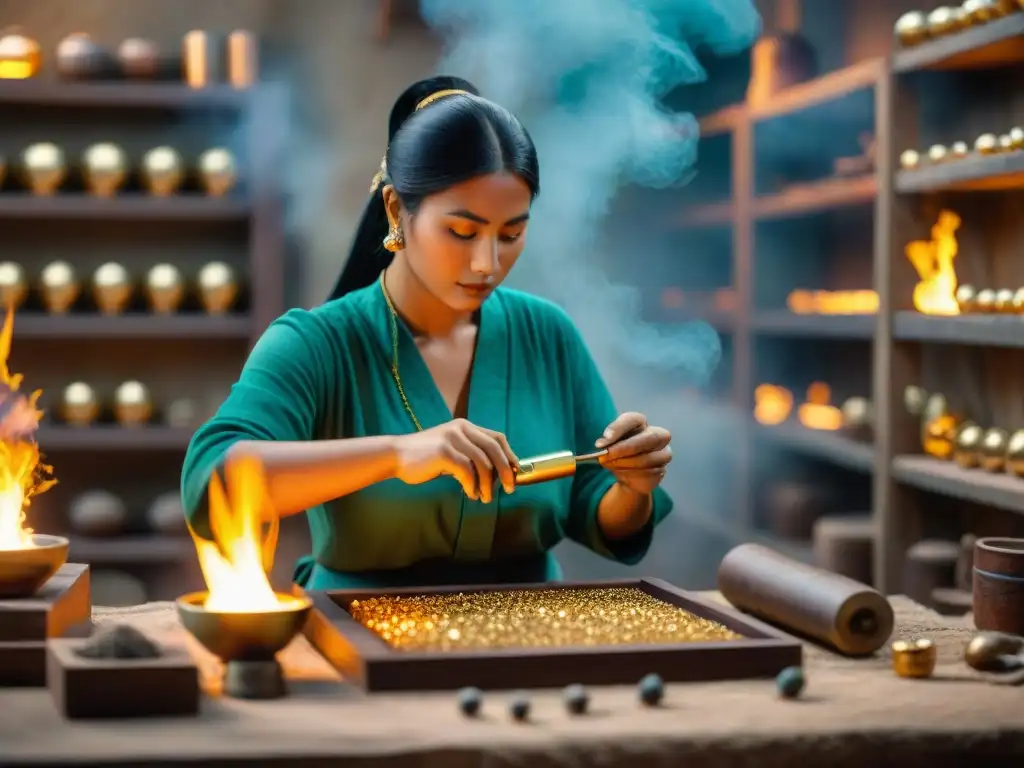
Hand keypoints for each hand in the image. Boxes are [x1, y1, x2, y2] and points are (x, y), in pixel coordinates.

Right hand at [393, 418, 518, 502]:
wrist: (396, 456)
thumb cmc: (425, 458)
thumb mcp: (452, 450)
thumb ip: (471, 455)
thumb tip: (496, 473)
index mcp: (465, 426)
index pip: (497, 438)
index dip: (509, 455)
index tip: (515, 472)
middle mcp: (461, 429)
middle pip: (494, 449)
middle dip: (505, 471)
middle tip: (509, 488)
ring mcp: (453, 439)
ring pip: (483, 463)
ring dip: (487, 484)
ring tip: (484, 497)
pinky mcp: (444, 452)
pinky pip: (467, 472)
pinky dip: (472, 486)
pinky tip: (470, 494)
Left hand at [595, 412, 671, 494]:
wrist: (627, 475)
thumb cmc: (618, 454)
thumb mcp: (610, 445)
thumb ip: (607, 442)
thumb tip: (601, 444)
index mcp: (641, 423)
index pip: (634, 419)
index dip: (618, 428)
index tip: (603, 439)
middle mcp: (658, 435)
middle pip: (649, 437)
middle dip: (625, 448)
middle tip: (605, 456)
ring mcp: (663, 453)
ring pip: (647, 458)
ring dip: (625, 463)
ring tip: (609, 465)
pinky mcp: (662, 470)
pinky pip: (648, 473)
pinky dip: (631, 474)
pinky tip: (621, 475)